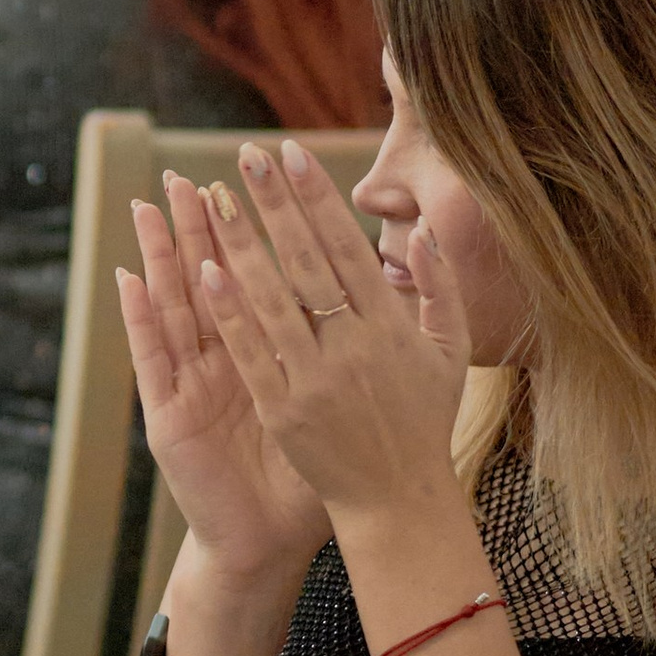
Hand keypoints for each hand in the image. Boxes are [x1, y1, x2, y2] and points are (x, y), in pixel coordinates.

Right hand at [118, 172, 330, 588]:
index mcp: (265, 353)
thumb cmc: (310, 475)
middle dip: (198, 227)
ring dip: (159, 255)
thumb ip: (354, 348)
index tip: (256, 178)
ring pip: (172, 307)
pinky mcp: (168, 416)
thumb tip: (389, 285)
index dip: (255, 228)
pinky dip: (138, 318)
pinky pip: (152, 360)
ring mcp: (190, 385)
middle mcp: (219, 361)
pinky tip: (129, 278)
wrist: (269, 541)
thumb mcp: (336, 403)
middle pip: (206, 280)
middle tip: (186, 174)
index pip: (257, 277)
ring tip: (148, 207)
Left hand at [195, 139, 471, 527]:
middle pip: (307, 261)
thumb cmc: (423, 421)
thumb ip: (442, 288)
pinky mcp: (284, 412)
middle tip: (246, 155)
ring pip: (272, 300)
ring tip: (213, 199)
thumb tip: (425, 228)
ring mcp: (316, 380)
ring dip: (241, 246)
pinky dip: (230, 313)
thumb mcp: (450, 353)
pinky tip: (205, 272)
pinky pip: (251, 352)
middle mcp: (355, 347)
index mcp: (392, 327)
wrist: (398, 501)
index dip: (317, 198)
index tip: (291, 153)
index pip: (348, 246)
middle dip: (275, 204)